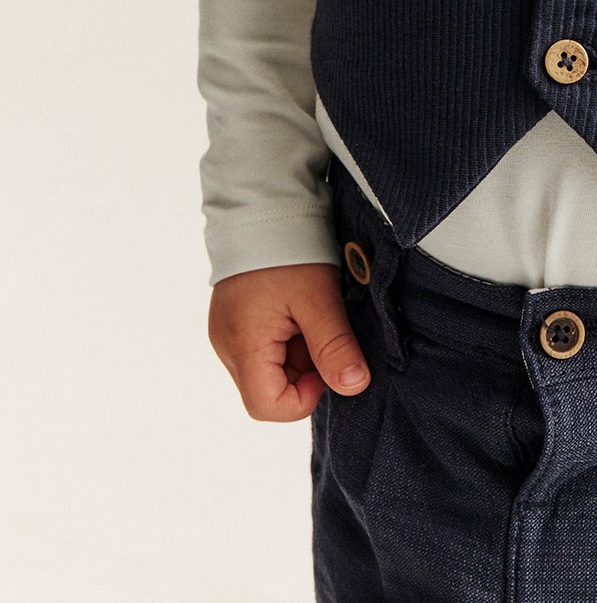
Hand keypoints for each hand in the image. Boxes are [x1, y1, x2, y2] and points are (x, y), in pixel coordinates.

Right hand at [208, 262, 370, 421]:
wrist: (262, 205)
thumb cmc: (288, 249)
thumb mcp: (318, 298)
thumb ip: (334, 346)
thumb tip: (355, 387)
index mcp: (241, 345)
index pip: (267, 407)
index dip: (304, 396)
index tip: (326, 360)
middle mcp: (226, 346)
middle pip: (267, 389)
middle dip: (303, 371)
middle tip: (320, 328)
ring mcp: (227, 333)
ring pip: (267, 369)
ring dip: (297, 352)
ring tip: (309, 312)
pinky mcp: (234, 320)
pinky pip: (262, 347)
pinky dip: (286, 337)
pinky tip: (297, 307)